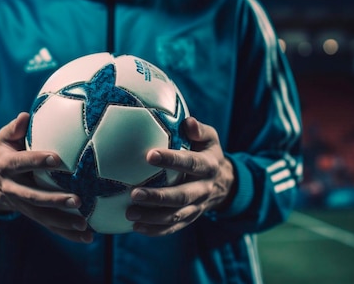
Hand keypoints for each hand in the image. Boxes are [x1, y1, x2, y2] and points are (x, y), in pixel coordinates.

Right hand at [0, 112, 92, 242]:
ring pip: (42, 216)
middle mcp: (13, 188)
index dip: (36, 161)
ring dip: (64, 222)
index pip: (21, 163)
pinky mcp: (32, 216)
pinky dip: (68, 233)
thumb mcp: (4, 139)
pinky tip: (87, 236)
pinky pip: (49, 226)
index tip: (57, 158)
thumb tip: (24, 116)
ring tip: (85, 225)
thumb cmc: (7, 152)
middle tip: (77, 200)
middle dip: (54, 200)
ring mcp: (22, 205)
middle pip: (33, 197)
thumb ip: (14, 128)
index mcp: (6, 166)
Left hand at [126, 117, 234, 235]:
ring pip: (176, 216)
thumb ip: (199, 130)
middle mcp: (203, 189)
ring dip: (152, 217)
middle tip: (134, 193)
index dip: (172, 160)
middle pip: (181, 196)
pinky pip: (173, 228)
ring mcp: (197, 207)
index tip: (149, 155)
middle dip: (158, 197)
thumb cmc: (207, 152)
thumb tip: (188, 122)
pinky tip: (135, 227)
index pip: (190, 163)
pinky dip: (155, 230)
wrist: (224, 182)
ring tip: (129, 213)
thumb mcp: (210, 138)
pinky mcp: (190, 219)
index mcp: (208, 166)